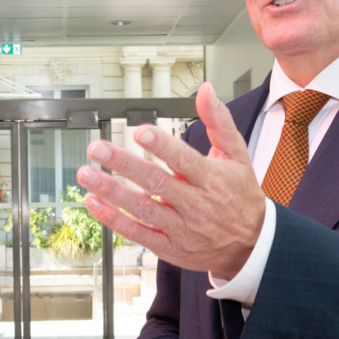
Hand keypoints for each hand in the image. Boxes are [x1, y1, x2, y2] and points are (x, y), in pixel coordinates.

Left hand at [77, 83, 265, 277]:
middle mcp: (196, 204)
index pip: (184, 160)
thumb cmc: (241, 195)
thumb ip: (219, 122)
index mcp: (212, 179)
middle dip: (124, 164)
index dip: (161, 145)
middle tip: (97, 149)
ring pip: (142, 209)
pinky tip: (94, 203)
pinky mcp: (170, 247)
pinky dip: (114, 220)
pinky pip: (138, 234)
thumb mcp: (238, 156)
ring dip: (111, 191)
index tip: (138, 130)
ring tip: (86, 174)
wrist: (252, 245)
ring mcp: (181, 228)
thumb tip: (206, 90)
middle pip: (156, 183)